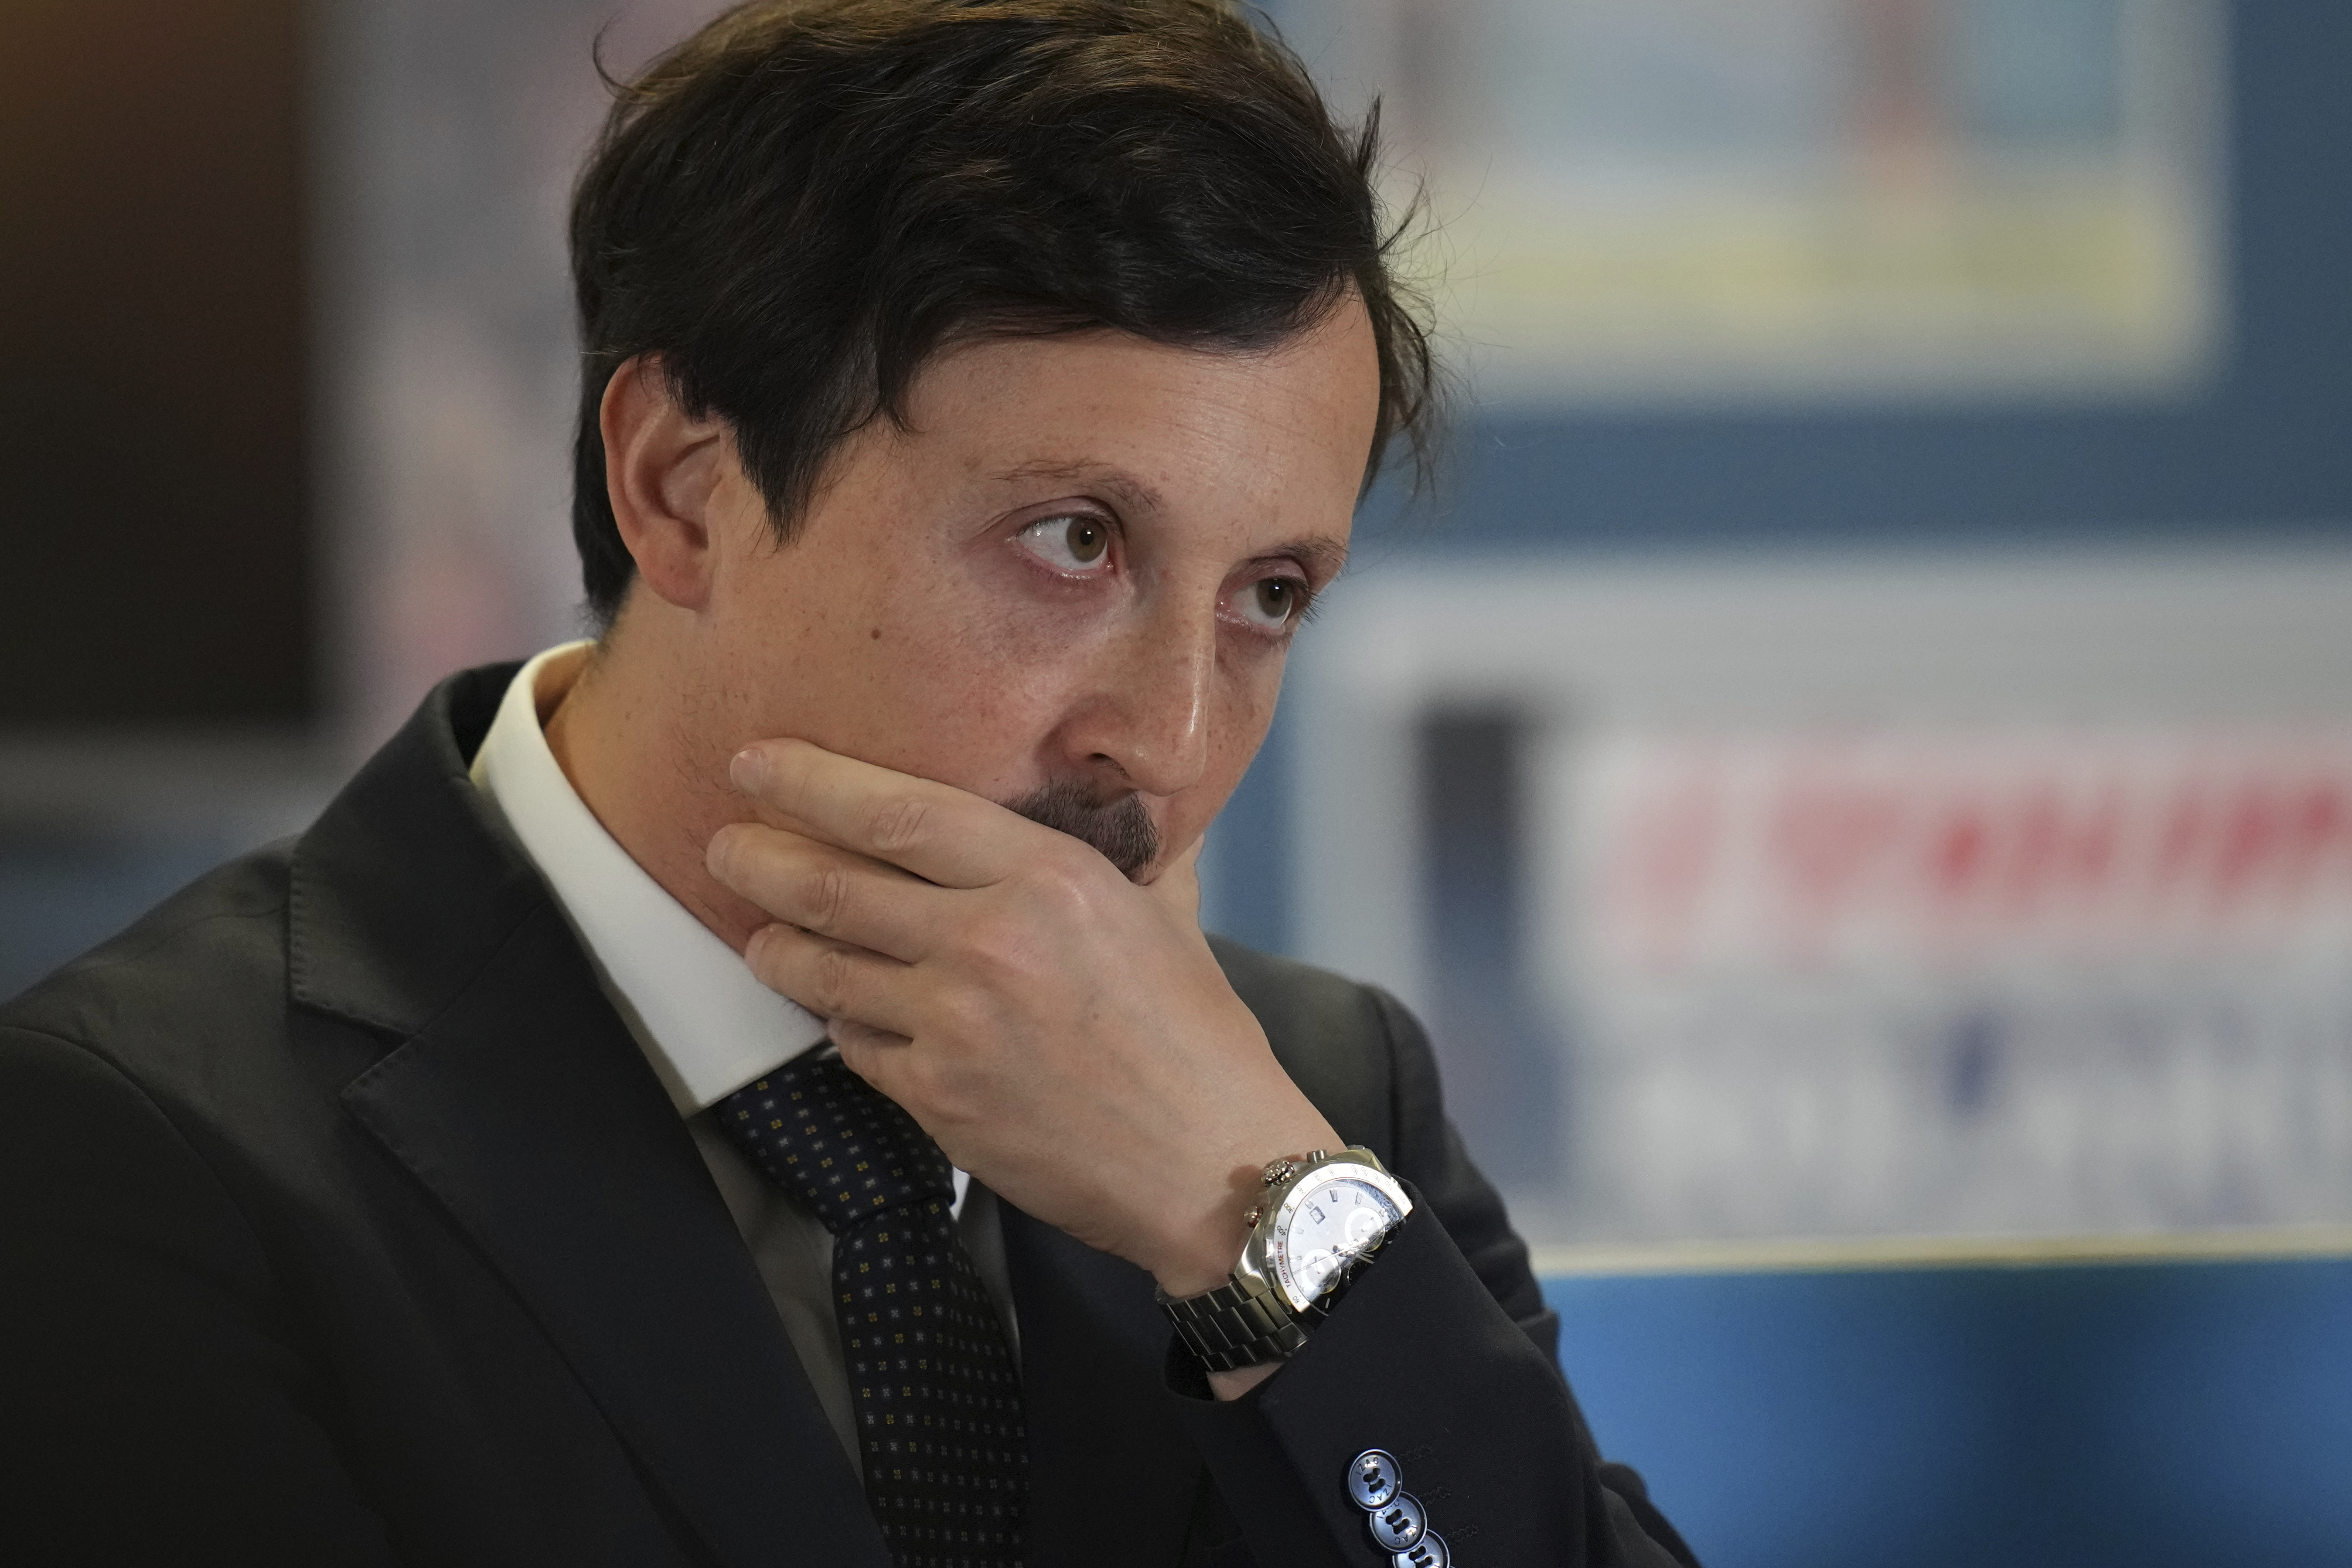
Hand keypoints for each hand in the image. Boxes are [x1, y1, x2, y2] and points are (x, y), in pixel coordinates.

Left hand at [706, 738, 1340, 1300]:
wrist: (1212, 1167)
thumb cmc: (1197, 1041)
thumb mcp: (1168, 917)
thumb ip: (1128, 850)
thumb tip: (1117, 797)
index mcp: (1050, 879)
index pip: (898, 810)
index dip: (811, 781)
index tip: (759, 763)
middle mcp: (992, 942)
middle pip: (834, 883)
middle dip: (759, 857)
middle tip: (725, 843)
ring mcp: (956, 1024)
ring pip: (823, 969)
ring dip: (777, 946)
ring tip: (762, 931)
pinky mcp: (936, 1099)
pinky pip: (856, 1046)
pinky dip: (841, 1025)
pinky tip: (843, 1015)